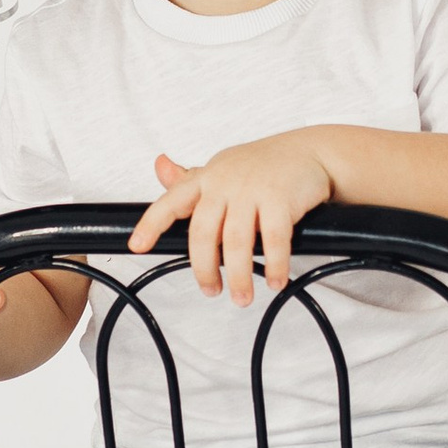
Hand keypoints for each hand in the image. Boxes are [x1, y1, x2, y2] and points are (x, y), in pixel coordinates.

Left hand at [127, 133, 336, 304]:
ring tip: (242, 297)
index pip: (171, 201)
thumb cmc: (263, 166)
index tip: (136, 246)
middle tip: (211, 290)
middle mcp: (225, 182)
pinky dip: (274, 266)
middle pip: (203, 232)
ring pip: (236, 242)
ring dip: (239, 276)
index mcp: (207, 178)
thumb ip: (190, 178)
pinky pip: (274, 240)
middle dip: (204, 268)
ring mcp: (253, 190)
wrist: (310, 151)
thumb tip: (159, 166)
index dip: (151, 224)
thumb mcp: (223, 168)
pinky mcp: (281, 198)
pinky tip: (274, 281)